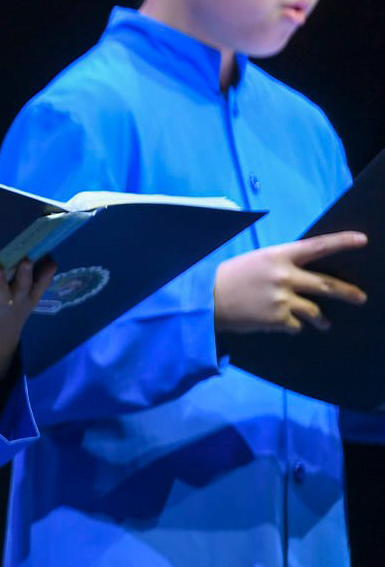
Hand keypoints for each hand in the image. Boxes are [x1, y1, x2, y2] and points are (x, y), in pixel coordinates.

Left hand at [0, 257, 53, 382]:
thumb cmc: (14, 314)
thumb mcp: (30, 302)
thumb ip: (41, 283)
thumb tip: (54, 262)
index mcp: (18, 302)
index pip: (25, 287)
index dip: (26, 275)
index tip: (26, 260)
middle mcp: (3, 310)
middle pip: (3, 296)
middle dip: (0, 283)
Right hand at [215, 232, 367, 332]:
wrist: (204, 300)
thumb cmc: (228, 278)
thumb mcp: (255, 262)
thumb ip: (280, 266)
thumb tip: (303, 279)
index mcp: (278, 255)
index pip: (317, 246)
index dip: (342, 242)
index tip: (363, 240)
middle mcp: (284, 275)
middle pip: (326, 285)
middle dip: (348, 293)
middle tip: (361, 298)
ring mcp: (282, 298)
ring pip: (315, 311)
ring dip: (321, 319)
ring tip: (324, 324)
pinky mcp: (277, 318)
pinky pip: (296, 325)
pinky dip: (292, 326)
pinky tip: (283, 324)